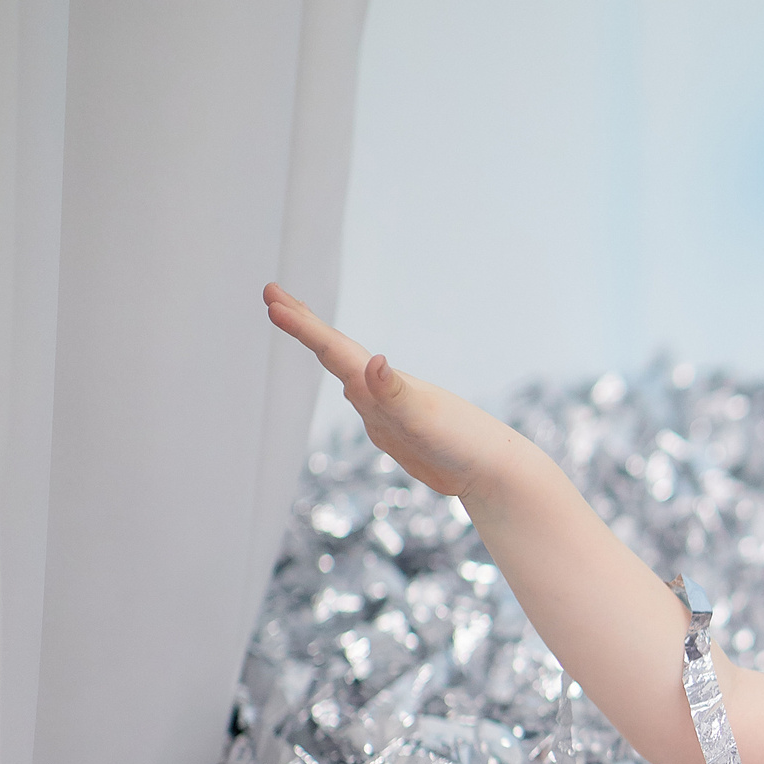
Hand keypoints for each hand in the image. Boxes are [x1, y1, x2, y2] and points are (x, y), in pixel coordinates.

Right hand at [264, 284, 505, 498]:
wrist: (492, 470)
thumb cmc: (463, 443)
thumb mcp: (423, 418)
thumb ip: (394, 393)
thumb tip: (372, 362)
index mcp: (382, 385)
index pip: (333, 349)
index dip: (302, 326)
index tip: (272, 298)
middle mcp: (379, 392)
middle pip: (335, 351)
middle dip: (303, 322)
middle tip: (272, 293)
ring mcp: (386, 411)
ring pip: (346, 371)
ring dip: (322, 348)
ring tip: (302, 327)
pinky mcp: (396, 432)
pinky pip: (364, 401)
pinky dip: (351, 386)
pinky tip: (352, 387)